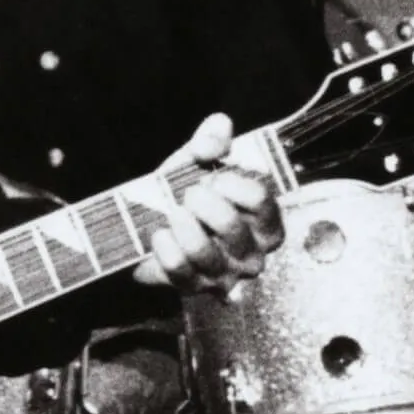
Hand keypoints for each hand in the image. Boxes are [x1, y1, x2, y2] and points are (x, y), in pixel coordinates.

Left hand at [133, 114, 283, 295]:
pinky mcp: (194, 288)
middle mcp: (253, 252)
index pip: (262, 202)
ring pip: (205, 253)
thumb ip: (212, 141)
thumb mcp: (198, 162)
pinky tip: (160, 234)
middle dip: (204, 204)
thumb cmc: (185, 194)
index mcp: (264, 220)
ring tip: (173, 212)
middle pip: (233, 228)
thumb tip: (220, 125)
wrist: (149, 226)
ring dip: (183, 226)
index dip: (233, 184)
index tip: (214, 177)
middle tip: (190, 194)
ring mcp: (225, 275)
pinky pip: (179, 270)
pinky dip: (165, 247)